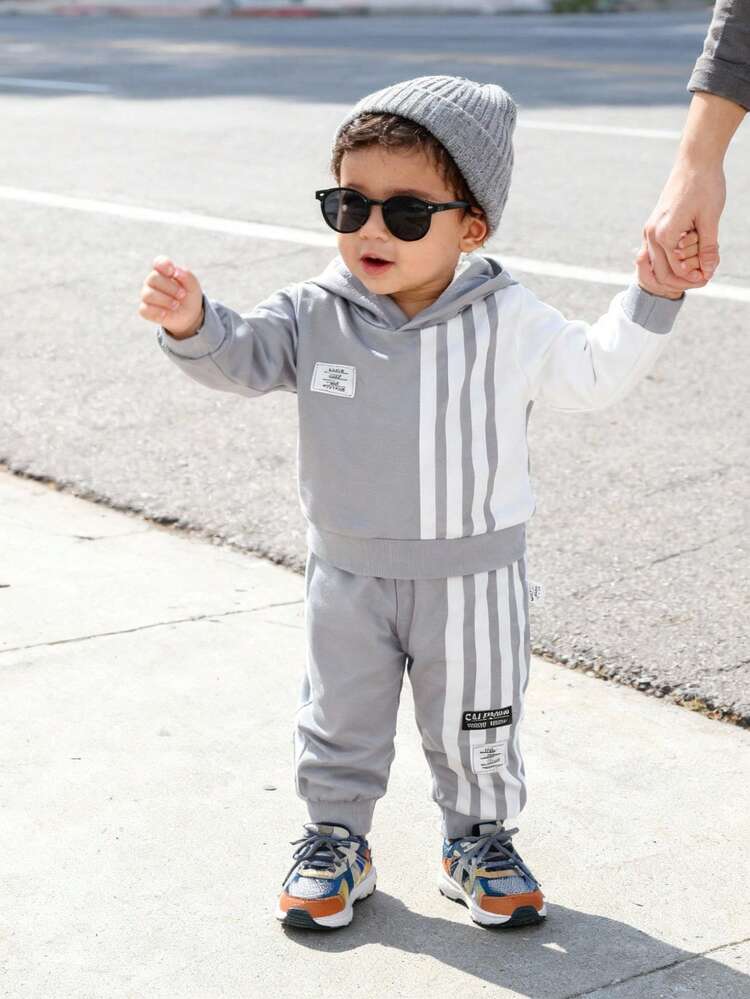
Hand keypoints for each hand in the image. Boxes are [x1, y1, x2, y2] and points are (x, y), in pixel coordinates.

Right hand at [138, 256, 203, 337]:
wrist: (189, 314)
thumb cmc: (189, 296)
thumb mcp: (193, 286)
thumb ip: (187, 276)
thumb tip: (175, 272)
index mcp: (164, 271)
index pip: (158, 262)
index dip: (164, 265)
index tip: (172, 272)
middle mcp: (152, 281)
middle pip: (153, 278)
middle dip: (170, 287)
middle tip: (182, 295)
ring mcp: (147, 294)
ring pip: (148, 294)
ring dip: (165, 300)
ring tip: (176, 305)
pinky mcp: (145, 309)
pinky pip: (144, 310)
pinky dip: (157, 312)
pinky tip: (166, 314)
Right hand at [640, 156, 724, 293]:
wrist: (695, 160)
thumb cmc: (704, 186)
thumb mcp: (711, 219)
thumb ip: (707, 248)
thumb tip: (708, 271)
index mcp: (665, 235)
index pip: (677, 270)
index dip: (694, 277)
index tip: (710, 276)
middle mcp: (652, 234)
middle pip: (662, 273)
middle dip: (683, 279)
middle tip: (704, 275)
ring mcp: (650, 230)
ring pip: (657, 264)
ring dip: (677, 269)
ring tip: (699, 263)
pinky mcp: (654, 225)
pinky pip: (657, 252)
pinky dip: (672, 258)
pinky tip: (689, 253)